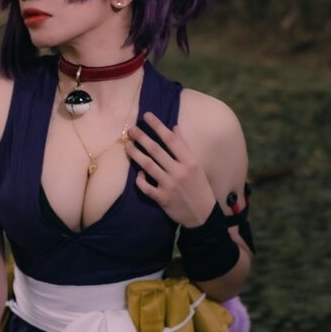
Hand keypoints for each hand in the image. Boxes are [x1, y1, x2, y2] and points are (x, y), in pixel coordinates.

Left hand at [126, 112, 216, 226]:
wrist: (203, 215)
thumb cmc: (200, 187)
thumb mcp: (197, 165)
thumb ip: (185, 147)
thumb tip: (174, 127)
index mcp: (190, 161)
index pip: (171, 139)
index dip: (158, 126)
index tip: (147, 115)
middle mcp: (179, 171)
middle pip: (156, 150)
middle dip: (142, 138)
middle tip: (131, 129)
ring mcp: (169, 185)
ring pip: (148, 166)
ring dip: (136, 154)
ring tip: (127, 146)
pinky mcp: (162, 198)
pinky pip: (145, 186)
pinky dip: (140, 178)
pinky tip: (138, 172)